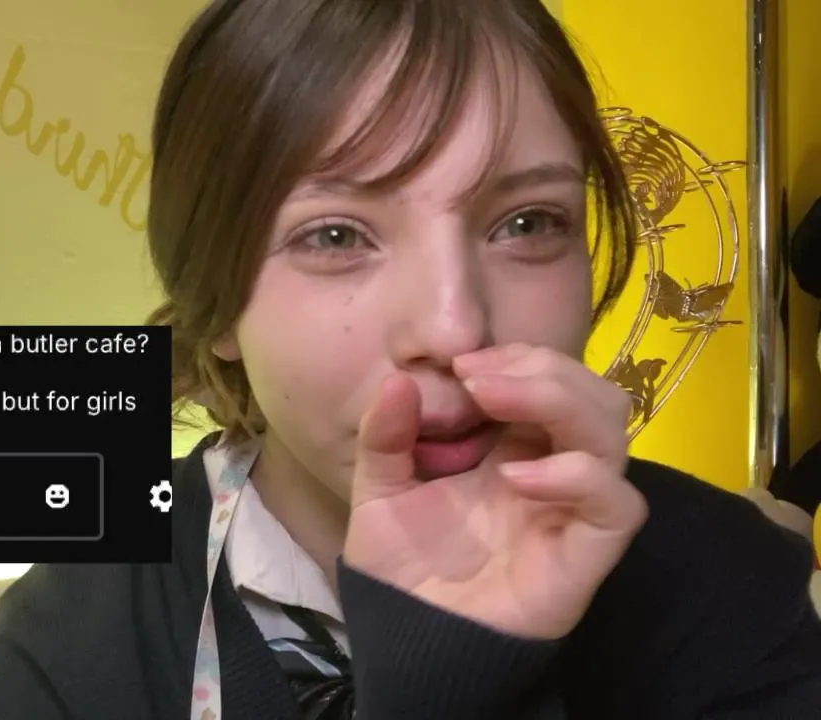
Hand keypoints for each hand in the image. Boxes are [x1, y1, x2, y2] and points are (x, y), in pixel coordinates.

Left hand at [342, 343, 647, 639]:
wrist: (409, 639)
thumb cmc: (403, 566)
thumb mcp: (378, 488)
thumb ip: (384, 435)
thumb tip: (398, 379)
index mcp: (511, 447)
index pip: (550, 379)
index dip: (520, 357)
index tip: (465, 362)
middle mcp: (551, 470)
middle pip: (594, 395)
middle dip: (543, 369)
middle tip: (478, 376)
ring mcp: (572, 509)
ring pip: (613, 434)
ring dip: (560, 400)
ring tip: (493, 401)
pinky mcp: (586, 553)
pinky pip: (618, 505)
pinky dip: (578, 477)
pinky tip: (516, 476)